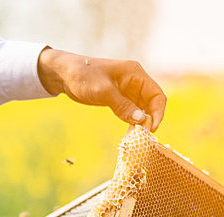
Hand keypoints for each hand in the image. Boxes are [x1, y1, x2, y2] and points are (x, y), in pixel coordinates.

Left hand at [37, 47, 165, 130]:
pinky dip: (132, 120)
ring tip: (137, 135)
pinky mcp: (118, 97)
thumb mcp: (103, 92)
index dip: (158, 111)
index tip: (152, 128)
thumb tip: (141, 120)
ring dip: (142, 120)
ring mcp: (127, 89)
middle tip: (143, 135)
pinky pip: (131, 110)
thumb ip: (123, 105)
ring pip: (142, 107)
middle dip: (151, 118)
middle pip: (152, 102)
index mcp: (135, 74)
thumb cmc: (83, 76)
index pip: (156, 94)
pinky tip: (130, 131)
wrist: (64, 74)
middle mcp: (135, 81)